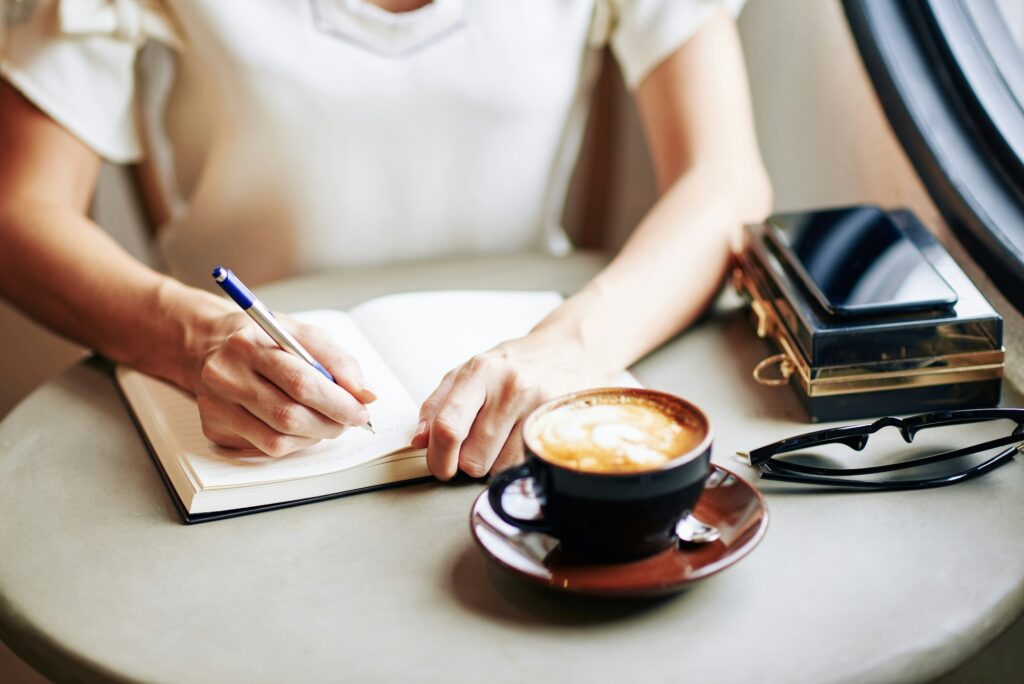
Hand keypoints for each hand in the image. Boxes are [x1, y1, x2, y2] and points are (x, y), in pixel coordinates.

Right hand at [188, 311, 375, 456]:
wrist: (207, 345)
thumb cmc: (262, 340)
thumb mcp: (302, 334)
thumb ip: (338, 361)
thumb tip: (365, 394)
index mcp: (248, 344)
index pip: (300, 381)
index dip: (337, 401)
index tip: (361, 409)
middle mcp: (225, 375)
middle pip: (288, 415)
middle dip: (330, 423)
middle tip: (349, 420)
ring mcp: (216, 405)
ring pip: (277, 439)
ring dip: (314, 436)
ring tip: (326, 422)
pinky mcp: (214, 428)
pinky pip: (264, 448)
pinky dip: (293, 442)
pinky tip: (298, 426)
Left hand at [410, 330, 610, 479]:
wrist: (568, 351)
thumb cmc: (512, 365)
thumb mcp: (468, 373)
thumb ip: (437, 405)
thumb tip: (419, 441)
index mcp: (480, 373)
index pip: (448, 427)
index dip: (438, 458)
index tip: (439, 466)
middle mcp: (511, 388)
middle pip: (473, 458)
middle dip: (469, 460)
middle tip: (479, 441)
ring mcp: (538, 407)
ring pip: (499, 468)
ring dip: (495, 462)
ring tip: (505, 435)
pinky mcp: (557, 425)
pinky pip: (525, 466)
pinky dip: (517, 461)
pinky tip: (522, 439)